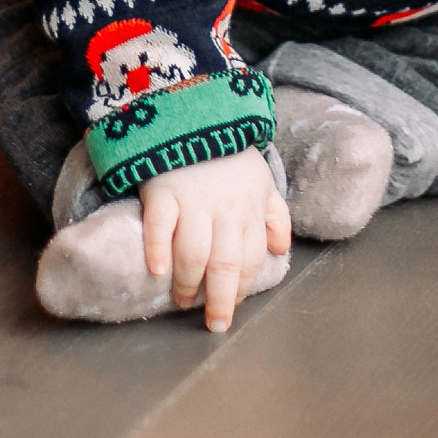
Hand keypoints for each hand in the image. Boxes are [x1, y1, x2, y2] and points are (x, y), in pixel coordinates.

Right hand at [139, 149, 290, 332]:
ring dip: (188, 284)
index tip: (233, 308)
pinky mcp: (162, 190)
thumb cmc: (229, 153)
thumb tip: (281, 250)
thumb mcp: (261, 179)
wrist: (195, 112)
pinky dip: (157, 251)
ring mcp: (192, 200)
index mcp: (249, 208)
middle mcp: (224, 209)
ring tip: (184, 300)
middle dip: (221, 301)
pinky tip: (156, 271)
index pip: (250, 259)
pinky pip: (159, 226)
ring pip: (193, 253)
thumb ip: (274, 215)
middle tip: (214, 325)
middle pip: (225, 265)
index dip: (244, 289)